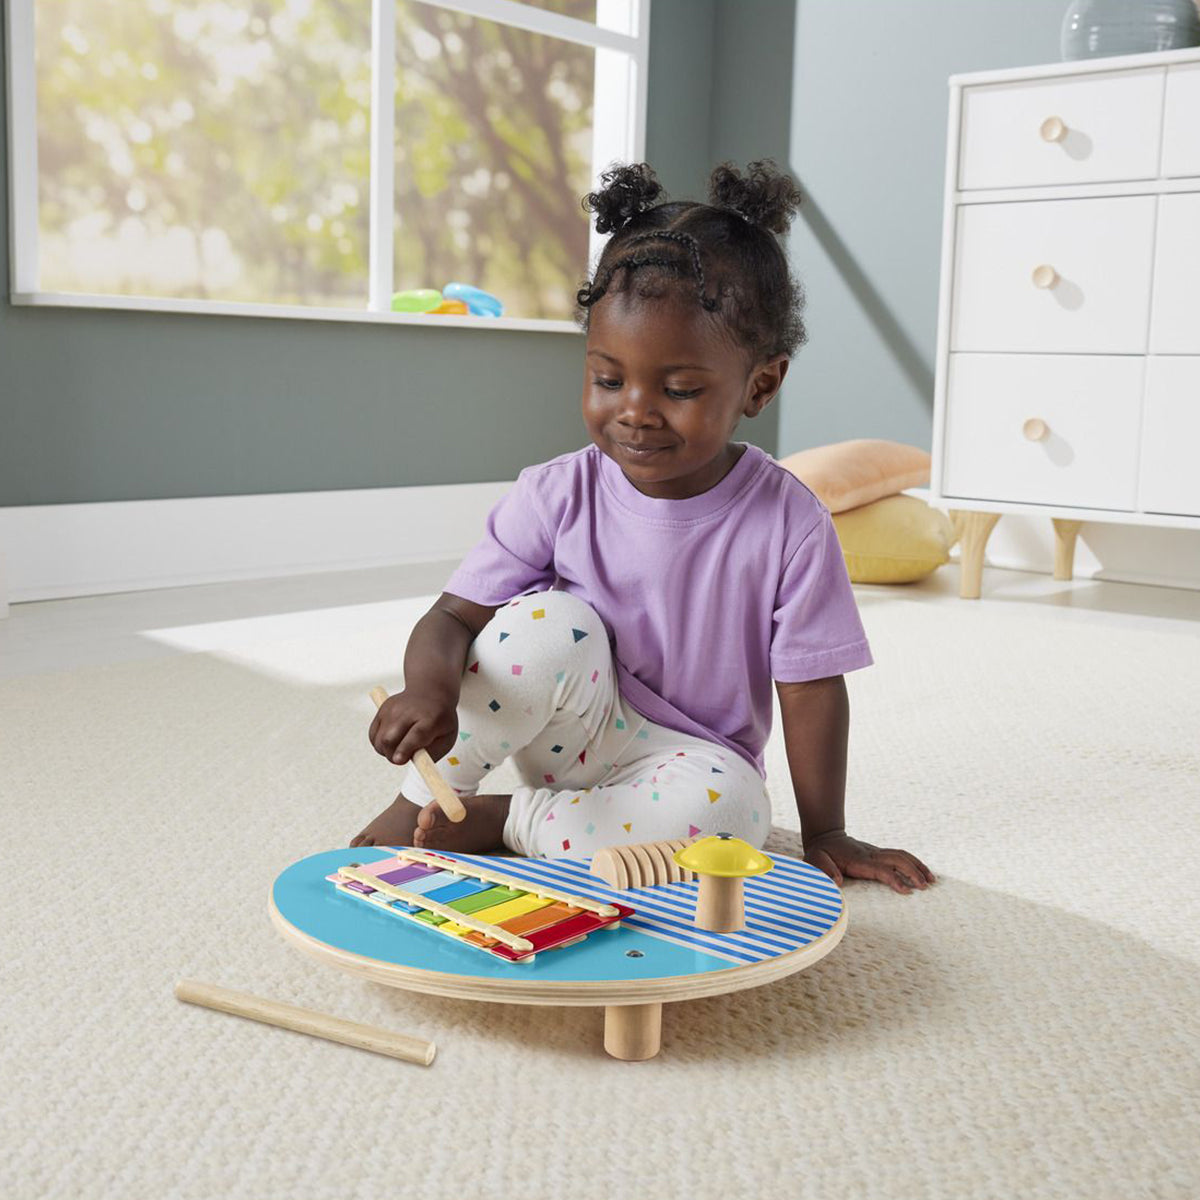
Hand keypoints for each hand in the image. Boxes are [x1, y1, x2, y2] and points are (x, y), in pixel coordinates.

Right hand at [368, 688, 458, 766]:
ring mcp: (393, 709)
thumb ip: (433, 753)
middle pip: (390, 738)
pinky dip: (379, 744)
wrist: (430, 692)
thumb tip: (415, 762)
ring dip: (385, 751)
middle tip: (401, 759)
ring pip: (379, 739)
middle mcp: (409, 711)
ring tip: (398, 748)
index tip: (399, 760)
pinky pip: (373, 734)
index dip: (405, 749)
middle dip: (392, 756)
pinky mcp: (382, 709)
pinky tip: (391, 741)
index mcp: (430, 718)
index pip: (415, 735)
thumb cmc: (440, 719)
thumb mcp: (447, 737)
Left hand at [803, 831, 934, 894]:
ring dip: (917, 866)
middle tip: (925, 887)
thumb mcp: (815, 860)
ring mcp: (876, 852)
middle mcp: (870, 854)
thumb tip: (837, 880)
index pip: (881, 869)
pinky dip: (913, 862)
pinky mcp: (879, 852)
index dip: (895, 879)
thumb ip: (824, 870)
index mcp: (858, 860)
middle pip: (897, 859)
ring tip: (931, 880)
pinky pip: (899, 855)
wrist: (825, 836)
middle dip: (913, 872)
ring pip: (902, 855)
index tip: (907, 891)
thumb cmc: (820, 853)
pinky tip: (922, 871)